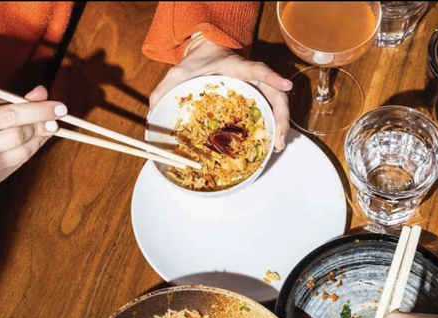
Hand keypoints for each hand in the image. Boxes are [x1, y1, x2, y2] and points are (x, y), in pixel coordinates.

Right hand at [0, 86, 64, 186]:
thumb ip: (8, 99)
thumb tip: (42, 93)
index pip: (11, 115)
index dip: (38, 111)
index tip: (59, 107)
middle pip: (18, 136)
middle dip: (40, 126)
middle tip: (55, 118)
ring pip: (21, 154)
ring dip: (39, 140)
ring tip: (49, 128)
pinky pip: (17, 165)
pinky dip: (30, 151)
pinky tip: (36, 140)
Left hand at [149, 41, 291, 150]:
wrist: (206, 51)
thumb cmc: (194, 63)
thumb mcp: (177, 73)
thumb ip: (164, 90)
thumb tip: (151, 115)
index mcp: (234, 67)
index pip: (256, 70)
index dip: (271, 78)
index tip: (285, 86)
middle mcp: (251, 76)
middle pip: (274, 94)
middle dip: (280, 117)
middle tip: (279, 140)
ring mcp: (257, 86)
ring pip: (277, 104)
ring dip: (280, 126)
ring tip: (278, 146)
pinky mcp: (257, 95)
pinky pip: (270, 110)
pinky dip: (274, 126)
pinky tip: (272, 143)